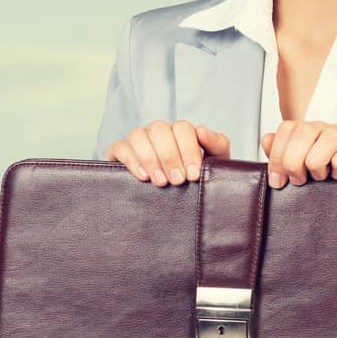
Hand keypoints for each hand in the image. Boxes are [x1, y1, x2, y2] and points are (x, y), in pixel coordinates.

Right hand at [104, 120, 230, 184]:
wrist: (176, 210)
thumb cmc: (193, 182)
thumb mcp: (213, 164)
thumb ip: (217, 145)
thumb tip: (201, 128)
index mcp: (179, 133)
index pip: (182, 128)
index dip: (188, 150)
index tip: (192, 174)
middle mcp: (157, 133)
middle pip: (159, 128)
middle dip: (169, 156)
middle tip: (177, 181)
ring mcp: (138, 141)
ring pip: (138, 134)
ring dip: (151, 158)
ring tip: (160, 182)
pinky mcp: (119, 152)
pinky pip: (121, 147)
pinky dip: (132, 160)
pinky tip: (143, 176)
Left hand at [261, 120, 336, 187]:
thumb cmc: (334, 186)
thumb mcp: (304, 174)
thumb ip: (283, 156)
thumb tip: (266, 139)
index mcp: (312, 133)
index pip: (288, 128)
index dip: (277, 153)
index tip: (277, 181)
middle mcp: (330, 130)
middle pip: (305, 130)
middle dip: (294, 159)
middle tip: (298, 181)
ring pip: (330, 135)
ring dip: (318, 161)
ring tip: (319, 178)